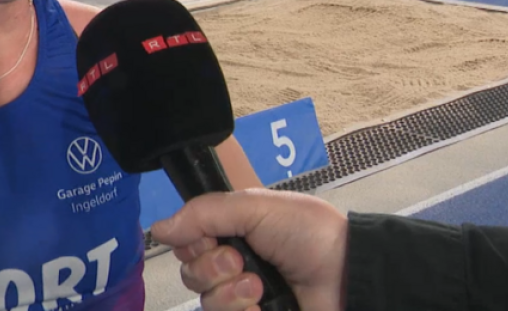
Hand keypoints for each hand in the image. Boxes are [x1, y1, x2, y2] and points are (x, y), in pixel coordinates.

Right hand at [151, 189, 348, 310]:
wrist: (350, 275)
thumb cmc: (308, 234)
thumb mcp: (256, 208)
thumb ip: (205, 213)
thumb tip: (158, 228)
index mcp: (233, 235)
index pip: (188, 244)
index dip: (192, 243)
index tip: (209, 239)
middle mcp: (234, 268)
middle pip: (192, 276)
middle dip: (212, 268)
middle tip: (240, 261)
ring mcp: (245, 300)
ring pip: (207, 303)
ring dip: (230, 294)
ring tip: (259, 287)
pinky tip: (262, 305)